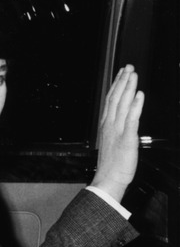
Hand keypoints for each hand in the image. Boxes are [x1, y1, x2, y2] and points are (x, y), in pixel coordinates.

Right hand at [91, 65, 143, 202]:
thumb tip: (122, 119)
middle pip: (116, 98)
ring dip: (128, 88)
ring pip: (122, 104)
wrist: (108, 179)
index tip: (121, 73)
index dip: (116, 85)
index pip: (110, 100)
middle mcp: (110, 124)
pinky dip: (135, 106)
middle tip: (128, 67)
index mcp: (106, 125)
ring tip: (133, 75)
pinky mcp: (127, 138)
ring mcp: (118, 130)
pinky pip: (132, 119)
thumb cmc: (111, 164)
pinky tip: (139, 95)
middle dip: (122, 81)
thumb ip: (116, 128)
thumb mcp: (110, 142)